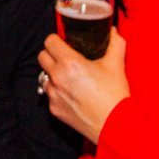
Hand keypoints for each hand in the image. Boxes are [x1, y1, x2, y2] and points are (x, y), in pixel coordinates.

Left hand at [39, 27, 128, 143]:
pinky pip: (50, 95)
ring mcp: (53, 95)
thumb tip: (113, 31)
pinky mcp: (54, 110)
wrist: (115, 127)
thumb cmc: (115, 96)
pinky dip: (57, 92)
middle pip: (42, 56)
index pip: (49, 41)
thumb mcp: (116, 65)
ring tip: (70, 77)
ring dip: (53, 74)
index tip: (64, 42)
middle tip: (66, 57)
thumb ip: (115, 43)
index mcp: (69, 63)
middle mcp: (57, 78)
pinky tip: (72, 94)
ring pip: (44, 76)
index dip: (56, 39)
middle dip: (52, 55)